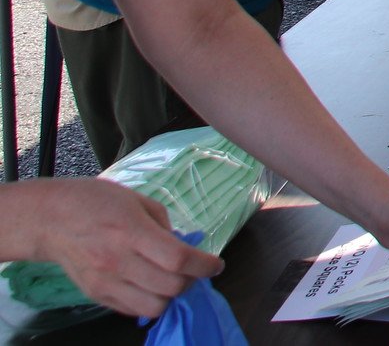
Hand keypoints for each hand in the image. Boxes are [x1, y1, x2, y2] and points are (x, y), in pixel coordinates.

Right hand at [8, 179, 223, 319]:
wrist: (50, 220)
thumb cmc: (95, 201)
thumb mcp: (137, 200)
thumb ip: (163, 225)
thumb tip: (183, 246)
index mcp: (131, 232)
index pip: (178, 260)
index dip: (204, 265)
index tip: (216, 264)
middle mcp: (117, 262)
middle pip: (170, 287)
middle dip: (191, 280)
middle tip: (194, 270)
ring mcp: (105, 282)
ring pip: (153, 307)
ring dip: (171, 296)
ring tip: (173, 280)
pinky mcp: (96, 295)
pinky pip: (132, 310)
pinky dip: (149, 302)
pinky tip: (151, 285)